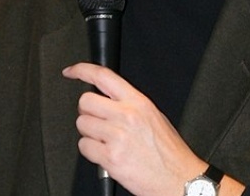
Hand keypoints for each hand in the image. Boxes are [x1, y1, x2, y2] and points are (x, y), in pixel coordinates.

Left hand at [62, 62, 206, 195]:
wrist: (178, 178)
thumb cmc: (168, 151)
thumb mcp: (154, 116)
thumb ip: (130, 104)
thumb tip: (106, 99)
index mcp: (138, 102)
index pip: (103, 77)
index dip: (82, 70)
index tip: (71, 72)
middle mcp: (126, 116)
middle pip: (85, 102)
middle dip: (87, 112)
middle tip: (98, 122)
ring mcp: (117, 136)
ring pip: (82, 125)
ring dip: (89, 134)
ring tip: (107, 141)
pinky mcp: (110, 157)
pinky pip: (84, 147)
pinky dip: (90, 151)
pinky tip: (106, 153)